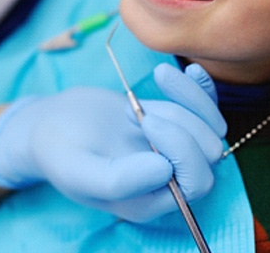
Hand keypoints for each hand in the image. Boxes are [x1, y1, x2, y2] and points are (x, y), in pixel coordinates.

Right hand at [0, 64, 225, 222]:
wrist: (57, 124)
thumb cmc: (61, 151)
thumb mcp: (78, 170)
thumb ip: (118, 181)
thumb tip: (166, 171)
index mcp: (152, 200)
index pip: (197, 181)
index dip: (182, 149)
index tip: (146, 120)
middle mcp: (172, 178)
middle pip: (210, 150)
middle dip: (180, 122)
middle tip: (136, 110)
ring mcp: (178, 147)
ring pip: (212, 124)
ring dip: (187, 98)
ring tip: (150, 89)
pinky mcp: (179, 121)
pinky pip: (208, 105)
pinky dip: (203, 86)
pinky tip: (190, 69)